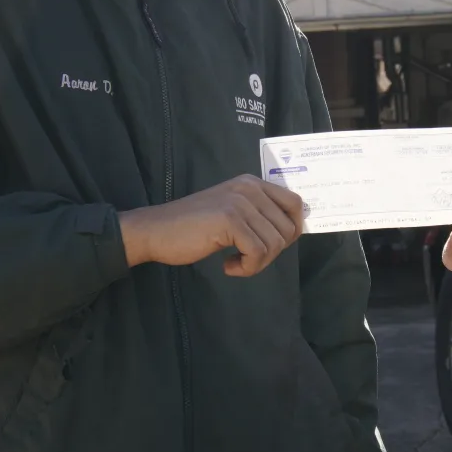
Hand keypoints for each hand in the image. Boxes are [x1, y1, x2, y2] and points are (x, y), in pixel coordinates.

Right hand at [119, 175, 304, 276]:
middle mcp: (249, 188)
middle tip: (248, 258)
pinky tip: (228, 266)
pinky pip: (257, 253)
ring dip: (257, 263)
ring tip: (236, 263)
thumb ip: (258, 214)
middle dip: (272, 253)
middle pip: (287, 228)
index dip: (292, 229)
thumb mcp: (232, 212)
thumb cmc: (193, 227)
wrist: (156, 231)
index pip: (295, 203)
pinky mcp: (230, 220)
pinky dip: (247, 268)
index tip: (272, 246)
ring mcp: (240, 202)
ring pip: (274, 244)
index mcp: (252, 183)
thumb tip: (293, 231)